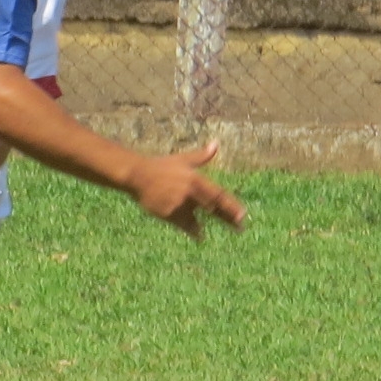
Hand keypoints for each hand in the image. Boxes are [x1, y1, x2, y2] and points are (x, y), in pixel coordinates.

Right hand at [125, 142, 245, 241]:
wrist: (137, 175)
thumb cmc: (161, 167)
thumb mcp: (182, 160)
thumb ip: (201, 156)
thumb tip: (216, 144)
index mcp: (196, 179)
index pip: (219, 194)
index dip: (232, 205)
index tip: (243, 215)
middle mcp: (190, 192)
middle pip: (213, 209)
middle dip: (228, 219)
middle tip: (240, 228)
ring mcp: (179, 204)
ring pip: (198, 220)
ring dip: (209, 227)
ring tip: (221, 232)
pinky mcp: (168, 214)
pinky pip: (184, 226)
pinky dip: (193, 231)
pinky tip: (199, 236)